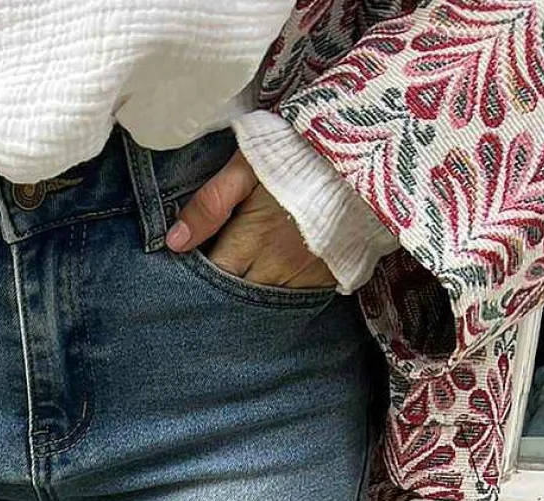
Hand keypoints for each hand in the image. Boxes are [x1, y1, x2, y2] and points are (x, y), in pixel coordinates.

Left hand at [165, 150, 334, 289]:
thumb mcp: (250, 165)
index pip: (210, 278)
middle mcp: (273, 269)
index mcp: (249, 242)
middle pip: (233, 298)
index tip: (185, 273)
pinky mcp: (325, 279)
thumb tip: (174, 242)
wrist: (369, 155)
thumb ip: (211, 203)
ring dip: (246, 299)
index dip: (195, 278)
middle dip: (217, 295)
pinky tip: (267, 288)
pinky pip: (292, 302)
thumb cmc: (303, 153)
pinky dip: (276, 298)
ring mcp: (301, 278)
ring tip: (236, 286)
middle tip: (202, 290)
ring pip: (262, 305)